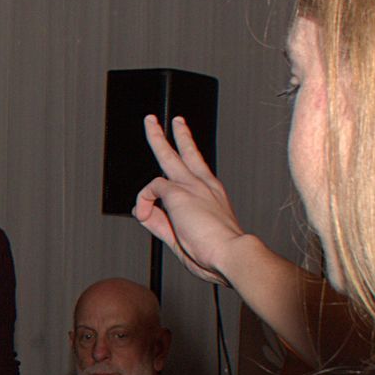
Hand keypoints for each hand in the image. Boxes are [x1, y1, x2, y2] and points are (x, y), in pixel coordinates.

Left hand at [132, 114, 257, 286]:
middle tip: (170, 120)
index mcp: (211, 194)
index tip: (184, 152)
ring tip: (150, 122)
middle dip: (177, 133)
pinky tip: (144, 215)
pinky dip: (143, 202)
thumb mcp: (182, 237)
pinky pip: (151, 187)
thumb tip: (143, 214)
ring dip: (156, 138)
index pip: (196, 170)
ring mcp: (192, 186)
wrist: (232, 254)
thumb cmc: (215, 254)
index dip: (186, 162)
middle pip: (187, 152)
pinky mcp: (180, 192)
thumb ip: (161, 223)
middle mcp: (204, 185)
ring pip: (169, 154)